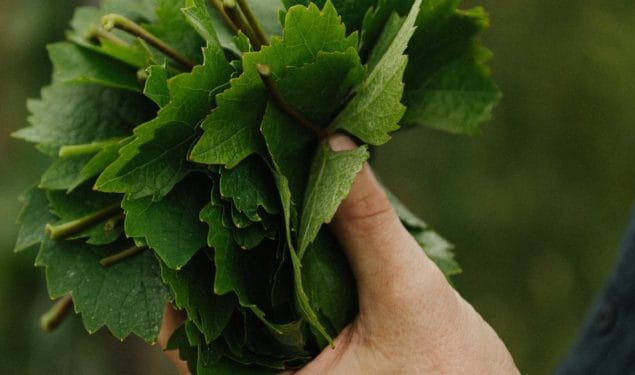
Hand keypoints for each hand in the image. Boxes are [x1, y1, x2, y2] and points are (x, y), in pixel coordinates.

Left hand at [159, 135, 517, 373]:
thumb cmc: (454, 368)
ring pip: (243, 320)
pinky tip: (276, 228)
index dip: (180, 287)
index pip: (199, 342)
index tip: (180, 222)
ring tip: (234, 201)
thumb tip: (332, 143)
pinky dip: (273, 277)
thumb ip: (365, 225)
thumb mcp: (407, 293)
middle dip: (210, 264)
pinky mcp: (314, 357)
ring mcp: (293, 370)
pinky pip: (275, 318)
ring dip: (242, 266)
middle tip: (204, 195)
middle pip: (215, 325)